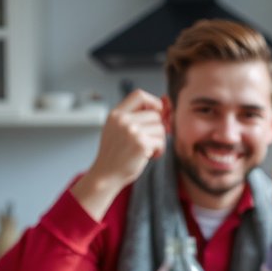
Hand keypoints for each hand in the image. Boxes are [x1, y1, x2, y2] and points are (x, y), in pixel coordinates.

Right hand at [71, 89, 166, 220]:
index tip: (158, 113)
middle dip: (157, 129)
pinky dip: (159, 151)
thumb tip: (165, 107)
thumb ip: (135, 118)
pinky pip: (161, 142)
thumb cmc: (116, 154)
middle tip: (149, 141)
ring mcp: (132, 131)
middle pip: (155, 115)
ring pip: (161, 129)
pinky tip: (150, 156)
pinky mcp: (141, 144)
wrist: (106, 175)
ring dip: (159, 141)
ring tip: (147, 150)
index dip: (153, 102)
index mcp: (116, 114)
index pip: (139, 95)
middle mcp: (123, 120)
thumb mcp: (118, 130)